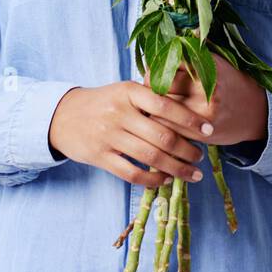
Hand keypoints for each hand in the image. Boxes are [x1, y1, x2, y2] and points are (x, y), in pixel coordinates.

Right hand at [47, 81, 215, 187]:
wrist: (62, 116)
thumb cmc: (103, 102)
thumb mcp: (124, 91)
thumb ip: (150, 99)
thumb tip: (189, 114)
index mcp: (129, 92)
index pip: (166, 106)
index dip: (191, 120)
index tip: (209, 130)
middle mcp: (119, 113)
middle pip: (162, 136)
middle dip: (188, 150)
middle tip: (201, 156)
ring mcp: (108, 136)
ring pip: (151, 158)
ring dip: (176, 168)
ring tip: (192, 173)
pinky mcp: (100, 156)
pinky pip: (132, 173)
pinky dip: (152, 180)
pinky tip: (165, 180)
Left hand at [143, 51, 267, 145]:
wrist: (256, 113)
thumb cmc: (231, 83)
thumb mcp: (217, 61)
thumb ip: (196, 48)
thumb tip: (173, 34)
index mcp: (208, 65)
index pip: (168, 61)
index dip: (155, 66)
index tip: (153, 71)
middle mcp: (206, 86)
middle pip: (161, 84)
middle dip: (150, 86)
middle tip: (149, 88)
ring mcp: (204, 110)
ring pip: (161, 108)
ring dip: (153, 107)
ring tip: (155, 104)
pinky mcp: (201, 131)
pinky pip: (168, 127)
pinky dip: (162, 123)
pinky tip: (166, 118)